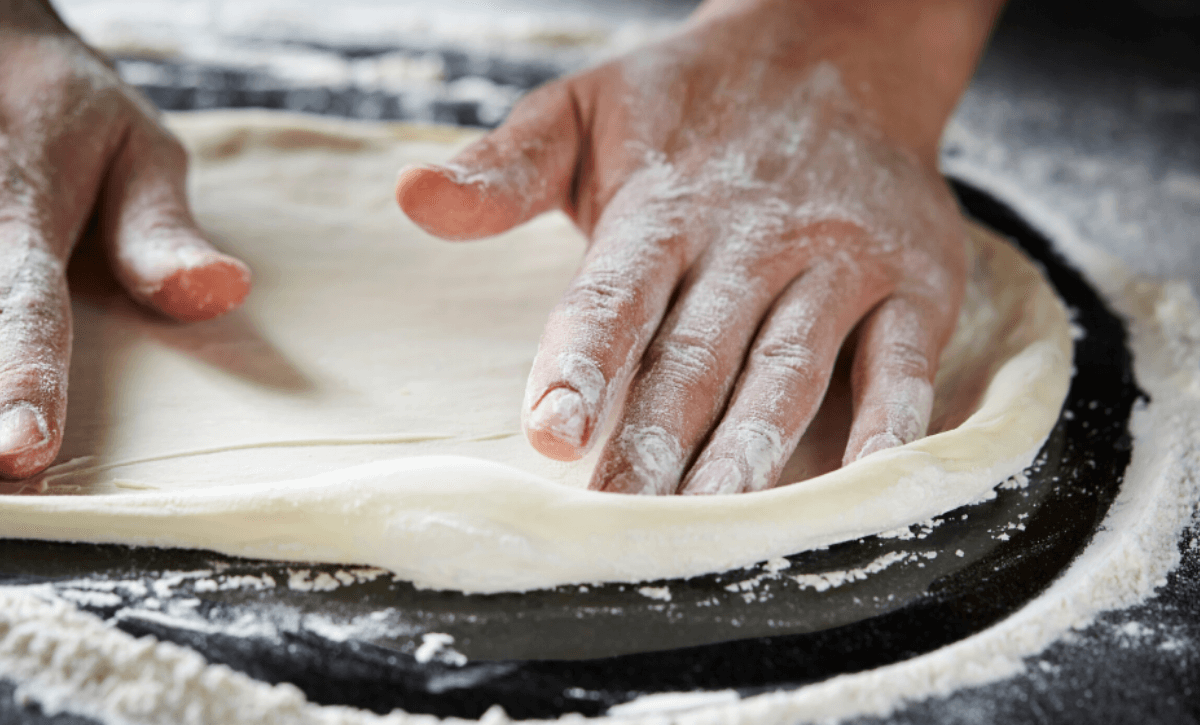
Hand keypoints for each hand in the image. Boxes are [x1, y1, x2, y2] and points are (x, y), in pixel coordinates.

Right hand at [0, 0, 250, 477]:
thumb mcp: (136, 150)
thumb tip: (218, 293)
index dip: (22, 376)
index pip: (22, 303)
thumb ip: (161, 228)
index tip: (22, 449)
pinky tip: (3, 413)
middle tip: (6, 483)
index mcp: (19, 206)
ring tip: (6, 478)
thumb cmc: (69, 119)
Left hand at [397, 0, 1001, 494]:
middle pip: (699, 355)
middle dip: (657, 442)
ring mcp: (841, 261)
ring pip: (791, 369)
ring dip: (754, 451)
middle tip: (622, 521)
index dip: (582, 363)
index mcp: (663, 206)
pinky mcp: (917, 280)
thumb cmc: (696, 103)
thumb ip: (506, 167)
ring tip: (716, 521)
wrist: (842, 46)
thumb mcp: (587, 112)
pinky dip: (888, 428)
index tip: (551, 434)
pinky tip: (861, 487)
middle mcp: (754, 237)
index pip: (615, 295)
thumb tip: (410, 196)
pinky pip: (905, 365)